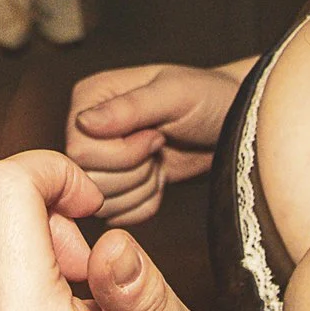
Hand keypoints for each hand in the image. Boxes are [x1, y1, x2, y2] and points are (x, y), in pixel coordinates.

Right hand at [66, 63, 246, 222]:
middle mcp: (86, 129)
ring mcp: (99, 160)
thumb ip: (130, 108)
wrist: (230, 124)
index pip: (79, 150)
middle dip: (134, 171)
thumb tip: (83, 122)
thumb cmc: (208, 98)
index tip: (156, 134)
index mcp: (90, 98)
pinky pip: (118, 215)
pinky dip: (146, 202)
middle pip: (88, 178)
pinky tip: (161, 177)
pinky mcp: (115, 186)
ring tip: (161, 158)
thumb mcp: (175, 94)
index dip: (122, 153)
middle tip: (160, 146)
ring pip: (101, 201)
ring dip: (142, 186)